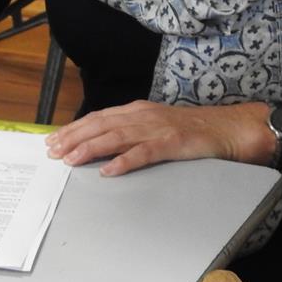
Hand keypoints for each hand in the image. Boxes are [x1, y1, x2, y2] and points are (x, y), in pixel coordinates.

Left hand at [43, 100, 268, 177]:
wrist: (229, 128)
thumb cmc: (192, 130)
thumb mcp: (156, 125)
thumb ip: (132, 132)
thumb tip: (103, 146)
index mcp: (137, 111)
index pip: (98, 118)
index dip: (74, 129)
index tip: (54, 140)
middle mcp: (143, 116)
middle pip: (101, 125)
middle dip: (74, 137)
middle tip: (53, 151)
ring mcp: (158, 129)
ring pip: (117, 136)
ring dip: (91, 148)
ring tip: (71, 159)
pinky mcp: (173, 143)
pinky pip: (144, 153)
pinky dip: (125, 161)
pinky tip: (109, 170)